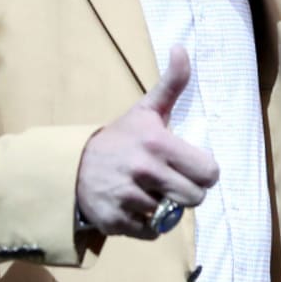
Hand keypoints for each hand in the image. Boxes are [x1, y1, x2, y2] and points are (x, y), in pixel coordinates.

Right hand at [75, 46, 218, 238]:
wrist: (70, 167)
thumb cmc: (120, 138)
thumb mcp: (147, 110)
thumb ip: (172, 83)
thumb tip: (182, 48)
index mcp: (158, 144)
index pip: (209, 172)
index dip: (205, 172)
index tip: (192, 166)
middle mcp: (144, 171)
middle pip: (196, 197)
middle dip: (188, 191)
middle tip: (172, 180)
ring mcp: (128, 199)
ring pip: (172, 215)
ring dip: (164, 206)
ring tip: (148, 190)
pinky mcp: (116, 222)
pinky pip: (152, 233)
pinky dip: (148, 224)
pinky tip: (135, 206)